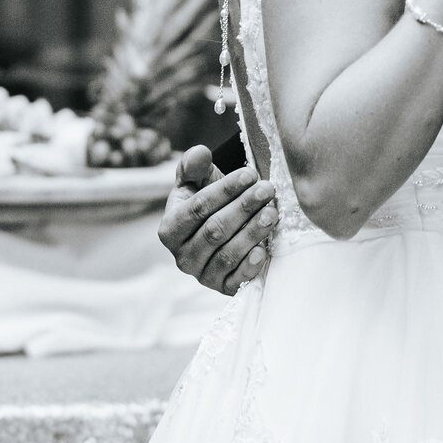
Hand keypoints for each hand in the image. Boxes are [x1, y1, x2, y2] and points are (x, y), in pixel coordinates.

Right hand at [157, 144, 278, 294]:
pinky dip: (250, 267)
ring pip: (227, 254)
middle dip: (243, 208)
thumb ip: (194, 165)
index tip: (250, 174)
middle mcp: (182, 257)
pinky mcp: (223, 288)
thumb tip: (200, 154)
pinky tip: (264, 250)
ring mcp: (202, 275)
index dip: (224, 190)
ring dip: (252, 232)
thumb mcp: (197, 179)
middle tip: (267, 189)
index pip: (197, 208)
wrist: (222, 225)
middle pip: (214, 231)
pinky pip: (236, 281)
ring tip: (272, 212)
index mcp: (169, 229)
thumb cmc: (209, 199)